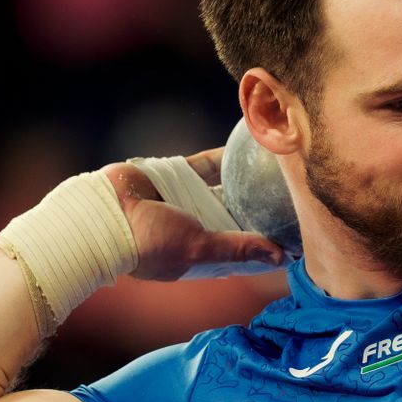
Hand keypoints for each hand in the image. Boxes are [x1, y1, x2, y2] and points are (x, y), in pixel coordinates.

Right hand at [103, 148, 287, 280]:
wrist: (102, 212)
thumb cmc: (150, 242)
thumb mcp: (199, 248)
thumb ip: (239, 248)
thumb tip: (281, 257)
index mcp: (203, 254)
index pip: (245, 250)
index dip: (269, 243)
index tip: (298, 234)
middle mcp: (198, 227)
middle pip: (239, 216)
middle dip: (262, 207)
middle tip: (294, 194)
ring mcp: (187, 200)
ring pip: (226, 187)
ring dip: (247, 179)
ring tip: (277, 168)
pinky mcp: (176, 176)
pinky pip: (207, 164)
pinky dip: (225, 156)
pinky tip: (249, 144)